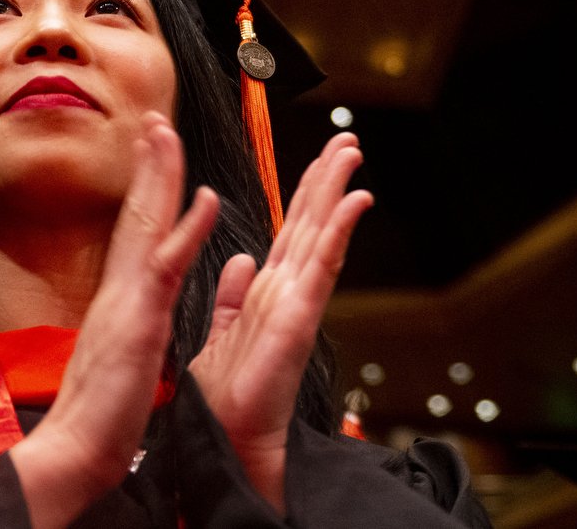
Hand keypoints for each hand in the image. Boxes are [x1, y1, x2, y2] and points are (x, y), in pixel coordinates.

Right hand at [10, 112, 218, 528]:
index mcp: (119, 300)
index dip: (145, 190)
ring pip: (146, 226)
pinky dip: (186, 231)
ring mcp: (127, 302)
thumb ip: (130, 326)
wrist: (72, 451)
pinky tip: (205, 199)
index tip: (152, 150)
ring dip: (159, 175)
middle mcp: (119, 291)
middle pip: (136, 215)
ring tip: (166, 130)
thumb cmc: (98, 415)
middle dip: (148, 163)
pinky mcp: (140, 323)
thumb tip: (136, 311)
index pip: (134, 233)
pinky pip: (167, 269)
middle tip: (155, 116)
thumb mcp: (119, 358)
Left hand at [188, 132, 372, 514]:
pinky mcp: (299, 318)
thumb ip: (231, 294)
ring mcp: (297, 302)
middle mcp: (287, 291)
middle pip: (311, 224)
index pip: (290, 231)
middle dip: (327, 180)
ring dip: (337, 192)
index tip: (320, 159)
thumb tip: (240, 258)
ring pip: (320, 234)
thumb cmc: (226, 394)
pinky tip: (355, 200)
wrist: (227, 435)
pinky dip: (338, 231)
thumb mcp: (221, 329)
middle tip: (347, 140)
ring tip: (352, 152)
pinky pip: (322, 267)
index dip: (305, 194)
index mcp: (267, 292)